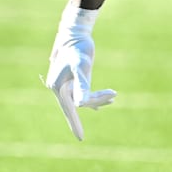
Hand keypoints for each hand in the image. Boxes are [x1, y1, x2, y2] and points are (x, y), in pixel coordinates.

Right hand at [44, 7, 115, 140]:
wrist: (75, 32)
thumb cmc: (77, 48)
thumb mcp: (81, 66)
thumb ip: (81, 86)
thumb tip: (82, 105)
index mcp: (58, 87)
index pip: (70, 109)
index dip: (75, 124)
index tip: (81, 139)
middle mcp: (59, 88)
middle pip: (79, 103)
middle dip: (96, 101)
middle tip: (113, 95)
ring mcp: (65, 84)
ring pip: (82, 98)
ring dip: (98, 98)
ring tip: (113, 95)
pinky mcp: (72, 80)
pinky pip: (82, 93)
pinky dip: (94, 97)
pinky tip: (103, 103)